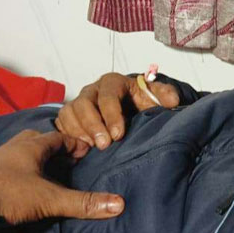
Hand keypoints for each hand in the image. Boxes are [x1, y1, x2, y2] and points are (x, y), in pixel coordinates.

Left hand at [0, 130, 123, 223]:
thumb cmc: (6, 195)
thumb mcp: (50, 199)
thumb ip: (83, 202)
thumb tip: (118, 203)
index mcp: (29, 147)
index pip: (57, 137)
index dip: (74, 142)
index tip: (87, 149)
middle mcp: (9, 149)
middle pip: (34, 140)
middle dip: (51, 147)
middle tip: (65, 159)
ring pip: (16, 153)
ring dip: (30, 159)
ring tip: (42, 172)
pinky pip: (1, 168)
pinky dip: (13, 172)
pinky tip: (16, 186)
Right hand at [55, 72, 178, 149]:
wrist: (127, 107)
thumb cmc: (138, 102)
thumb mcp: (153, 96)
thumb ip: (164, 96)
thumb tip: (173, 101)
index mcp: (112, 83)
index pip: (108, 96)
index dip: (112, 115)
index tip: (118, 135)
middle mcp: (92, 91)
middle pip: (84, 104)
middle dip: (93, 126)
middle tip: (104, 146)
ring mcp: (78, 103)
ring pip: (69, 113)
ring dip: (79, 132)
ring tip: (91, 149)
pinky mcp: (69, 116)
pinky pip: (61, 124)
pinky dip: (68, 136)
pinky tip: (79, 149)